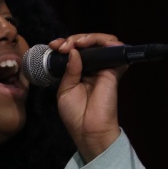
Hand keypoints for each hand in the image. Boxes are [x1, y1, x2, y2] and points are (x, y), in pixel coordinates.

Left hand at [48, 32, 126, 162]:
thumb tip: (74, 51)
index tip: (54, 46)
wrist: (88, 130)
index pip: (75, 51)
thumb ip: (69, 70)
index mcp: (79, 72)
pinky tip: (88, 45)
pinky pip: (114, 50)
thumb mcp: (64, 90)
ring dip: (87, 38)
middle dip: (74, 39)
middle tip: (62, 46)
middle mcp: (92, 68)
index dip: (65, 44)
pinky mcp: (114, 71)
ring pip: (101, 42)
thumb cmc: (75, 115)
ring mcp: (104, 68)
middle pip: (88, 43)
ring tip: (75, 44)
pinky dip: (103, 43)